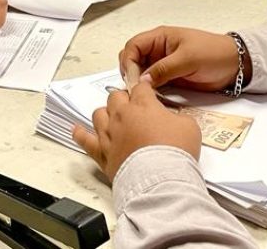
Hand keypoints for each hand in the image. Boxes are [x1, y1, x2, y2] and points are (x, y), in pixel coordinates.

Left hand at [72, 82, 200, 180]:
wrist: (160, 179)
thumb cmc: (176, 151)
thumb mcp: (189, 127)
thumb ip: (178, 117)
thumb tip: (173, 119)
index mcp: (143, 105)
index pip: (140, 88)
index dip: (145, 90)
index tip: (147, 94)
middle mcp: (122, 116)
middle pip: (115, 97)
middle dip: (124, 99)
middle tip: (133, 108)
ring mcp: (109, 134)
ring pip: (99, 114)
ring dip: (106, 114)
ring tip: (114, 119)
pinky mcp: (101, 153)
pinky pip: (85, 140)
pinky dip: (80, 134)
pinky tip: (76, 129)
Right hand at [119, 26, 240, 90]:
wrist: (234, 65)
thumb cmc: (214, 53)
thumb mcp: (188, 59)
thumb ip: (163, 69)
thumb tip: (142, 80)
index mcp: (160, 37)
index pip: (133, 46)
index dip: (129, 62)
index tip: (134, 79)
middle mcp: (158, 50)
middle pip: (132, 59)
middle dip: (130, 73)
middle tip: (136, 88)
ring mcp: (163, 64)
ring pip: (140, 73)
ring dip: (138, 83)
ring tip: (142, 95)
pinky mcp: (169, 78)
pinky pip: (152, 84)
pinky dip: (148, 90)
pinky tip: (151, 98)